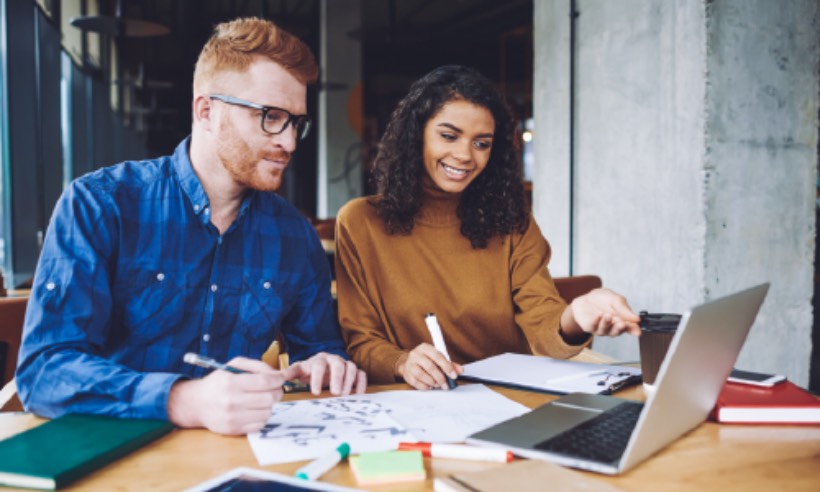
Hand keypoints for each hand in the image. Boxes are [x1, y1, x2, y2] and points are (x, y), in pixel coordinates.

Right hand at [167, 357, 288, 434]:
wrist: (197, 403)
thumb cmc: (218, 382)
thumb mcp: (234, 365)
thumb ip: (257, 366)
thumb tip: (278, 374)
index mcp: (230, 382)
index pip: (265, 382)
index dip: (279, 379)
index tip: (283, 377)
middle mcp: (231, 401)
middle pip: (269, 398)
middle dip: (278, 392)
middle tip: (275, 389)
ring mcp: (232, 418)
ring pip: (267, 412)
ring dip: (270, 405)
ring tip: (261, 400)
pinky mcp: (233, 430)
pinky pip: (260, 425)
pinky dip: (262, 417)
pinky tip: (255, 410)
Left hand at [283, 352, 366, 395]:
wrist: (321, 367)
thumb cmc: (309, 371)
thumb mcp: (299, 371)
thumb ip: (290, 373)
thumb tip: (280, 376)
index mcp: (319, 359)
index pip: (318, 366)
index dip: (317, 378)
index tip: (316, 392)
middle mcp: (333, 359)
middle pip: (338, 364)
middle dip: (337, 378)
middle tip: (335, 392)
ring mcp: (345, 364)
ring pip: (351, 367)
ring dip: (349, 380)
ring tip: (345, 395)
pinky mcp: (354, 371)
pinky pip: (361, 373)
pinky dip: (362, 382)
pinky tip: (359, 393)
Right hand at [395, 343, 463, 390]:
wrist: (409, 362)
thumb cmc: (426, 360)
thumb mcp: (438, 358)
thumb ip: (450, 364)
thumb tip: (460, 370)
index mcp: (425, 347)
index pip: (437, 356)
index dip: (447, 366)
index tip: (453, 375)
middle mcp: (416, 354)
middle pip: (429, 366)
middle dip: (440, 377)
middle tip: (446, 385)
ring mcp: (410, 364)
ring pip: (421, 374)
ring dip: (432, 382)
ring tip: (437, 384)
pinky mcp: (406, 373)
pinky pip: (416, 382)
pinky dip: (425, 386)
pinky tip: (430, 386)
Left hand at [562, 288, 641, 338]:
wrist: (586, 298)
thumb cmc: (602, 299)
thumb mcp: (615, 299)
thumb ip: (624, 309)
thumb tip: (637, 319)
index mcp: (622, 320)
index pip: (630, 327)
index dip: (634, 330)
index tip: (637, 331)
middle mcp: (612, 327)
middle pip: (618, 331)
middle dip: (620, 328)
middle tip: (622, 324)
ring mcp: (601, 329)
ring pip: (605, 330)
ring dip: (607, 323)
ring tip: (608, 315)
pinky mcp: (590, 327)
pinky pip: (593, 326)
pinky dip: (596, 321)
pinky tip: (599, 315)